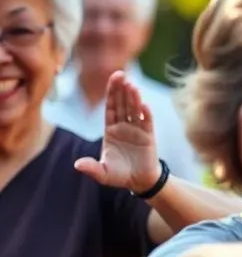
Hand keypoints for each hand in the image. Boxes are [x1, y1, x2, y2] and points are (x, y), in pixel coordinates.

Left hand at [74, 71, 160, 191]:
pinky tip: (144, 105)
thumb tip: (77, 165)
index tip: (112, 80)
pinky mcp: (149, 137)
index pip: (110, 108)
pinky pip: (147, 123)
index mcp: (111, 130)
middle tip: (121, 74)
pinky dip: (146, 114)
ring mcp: (137, 131)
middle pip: (122, 104)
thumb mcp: (102, 173)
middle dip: (121, 90)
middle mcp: (124, 127)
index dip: (110, 94)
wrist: (139, 182)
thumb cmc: (119, 175)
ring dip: (133, 98)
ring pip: (134, 110)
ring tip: (132, 86)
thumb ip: (91, 168)